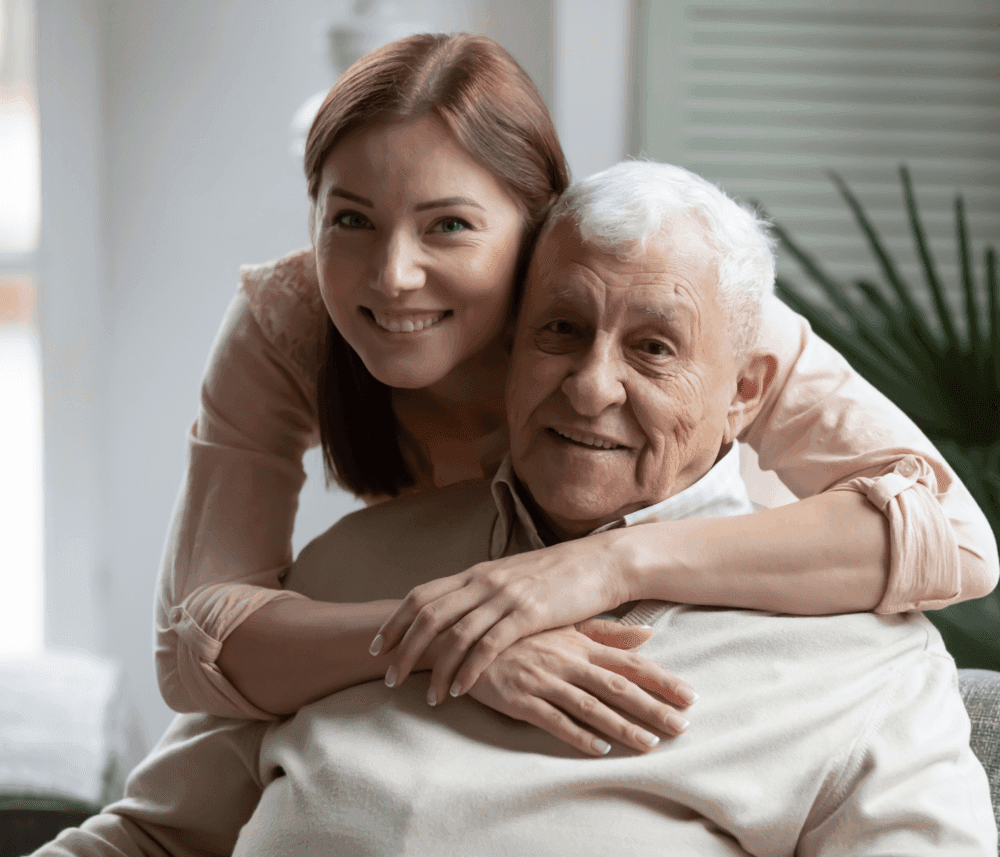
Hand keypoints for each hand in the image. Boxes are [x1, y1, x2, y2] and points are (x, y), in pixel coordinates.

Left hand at [373, 534, 631, 698]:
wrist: (597, 564)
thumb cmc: (555, 575)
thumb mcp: (510, 577)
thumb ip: (483, 591)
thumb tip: (458, 609)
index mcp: (476, 572)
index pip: (421, 594)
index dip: (395, 620)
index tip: (379, 646)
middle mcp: (483, 581)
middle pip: (427, 614)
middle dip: (404, 648)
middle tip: (388, 677)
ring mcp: (504, 596)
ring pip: (454, 634)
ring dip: (435, 668)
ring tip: (426, 697)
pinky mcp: (527, 614)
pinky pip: (488, 646)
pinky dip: (468, 670)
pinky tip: (460, 691)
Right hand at [462, 620, 693, 755]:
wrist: (467, 640)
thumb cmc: (521, 635)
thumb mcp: (564, 627)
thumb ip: (606, 632)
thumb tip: (648, 633)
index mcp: (579, 643)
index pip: (628, 662)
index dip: (660, 679)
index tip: (689, 695)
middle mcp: (566, 660)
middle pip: (616, 686)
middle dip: (651, 707)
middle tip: (681, 726)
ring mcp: (543, 680)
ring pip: (589, 706)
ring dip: (621, 725)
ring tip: (649, 742)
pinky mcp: (519, 699)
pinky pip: (553, 720)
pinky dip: (577, 735)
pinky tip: (599, 749)